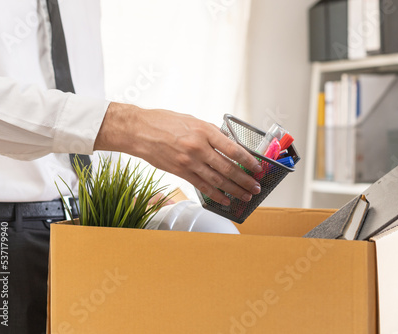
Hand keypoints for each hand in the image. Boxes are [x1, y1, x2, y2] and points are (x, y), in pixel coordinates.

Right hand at [94, 103, 261, 205]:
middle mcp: (199, 147)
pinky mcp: (180, 172)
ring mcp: (189, 162)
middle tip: (256, 187)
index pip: (234, 149)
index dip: (249, 162)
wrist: (139, 131)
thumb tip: (229, 146)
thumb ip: (212, 134)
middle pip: (228, 168)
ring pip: (217, 180)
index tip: (258, 168)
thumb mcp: (194, 120)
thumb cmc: (165, 122)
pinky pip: (202, 186)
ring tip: (246, 196)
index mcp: (205, 131)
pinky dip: (216, 194)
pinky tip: (225, 199)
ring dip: (234, 190)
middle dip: (245, 180)